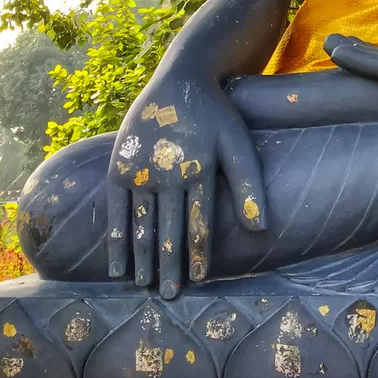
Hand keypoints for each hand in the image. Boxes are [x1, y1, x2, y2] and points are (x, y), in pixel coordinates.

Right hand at [107, 74, 266, 298]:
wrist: (181, 78)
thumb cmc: (216, 114)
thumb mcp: (238, 143)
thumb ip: (248, 185)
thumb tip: (261, 229)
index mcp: (200, 169)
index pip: (199, 223)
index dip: (199, 255)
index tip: (198, 280)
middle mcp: (167, 172)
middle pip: (169, 230)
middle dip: (170, 266)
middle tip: (170, 298)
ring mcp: (140, 170)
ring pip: (142, 225)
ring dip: (143, 259)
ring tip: (146, 288)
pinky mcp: (120, 166)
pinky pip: (116, 210)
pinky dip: (116, 240)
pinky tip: (118, 268)